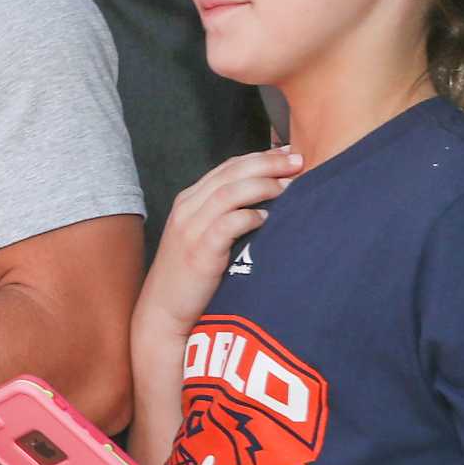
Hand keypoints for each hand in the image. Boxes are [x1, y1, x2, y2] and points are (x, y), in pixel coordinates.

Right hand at [141, 148, 300, 336]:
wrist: (164, 311)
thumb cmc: (193, 276)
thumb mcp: (204, 236)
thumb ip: (227, 215)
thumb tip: (269, 199)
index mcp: (190, 200)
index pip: (228, 167)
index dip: (260, 156)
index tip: (288, 153)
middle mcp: (188, 208)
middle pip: (231, 172)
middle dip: (268, 163)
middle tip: (299, 161)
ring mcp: (190, 229)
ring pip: (228, 192)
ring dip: (263, 185)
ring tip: (290, 185)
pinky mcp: (199, 252)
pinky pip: (227, 225)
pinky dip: (249, 216)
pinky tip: (268, 218)